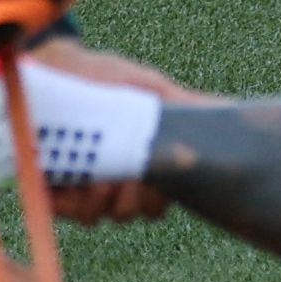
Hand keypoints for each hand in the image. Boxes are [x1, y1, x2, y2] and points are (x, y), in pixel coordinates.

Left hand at [32, 42, 193, 221]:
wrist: (57, 64)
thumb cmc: (107, 76)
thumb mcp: (151, 89)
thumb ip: (187, 107)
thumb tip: (230, 111)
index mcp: (142, 167)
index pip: (158, 204)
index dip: (155, 197)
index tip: (150, 177)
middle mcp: (113, 182)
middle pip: (129, 214)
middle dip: (128, 200)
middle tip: (123, 177)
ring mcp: (80, 184)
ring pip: (96, 217)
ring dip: (98, 201)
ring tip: (97, 177)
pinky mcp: (51, 183)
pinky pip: (62, 209)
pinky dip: (67, 199)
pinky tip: (71, 177)